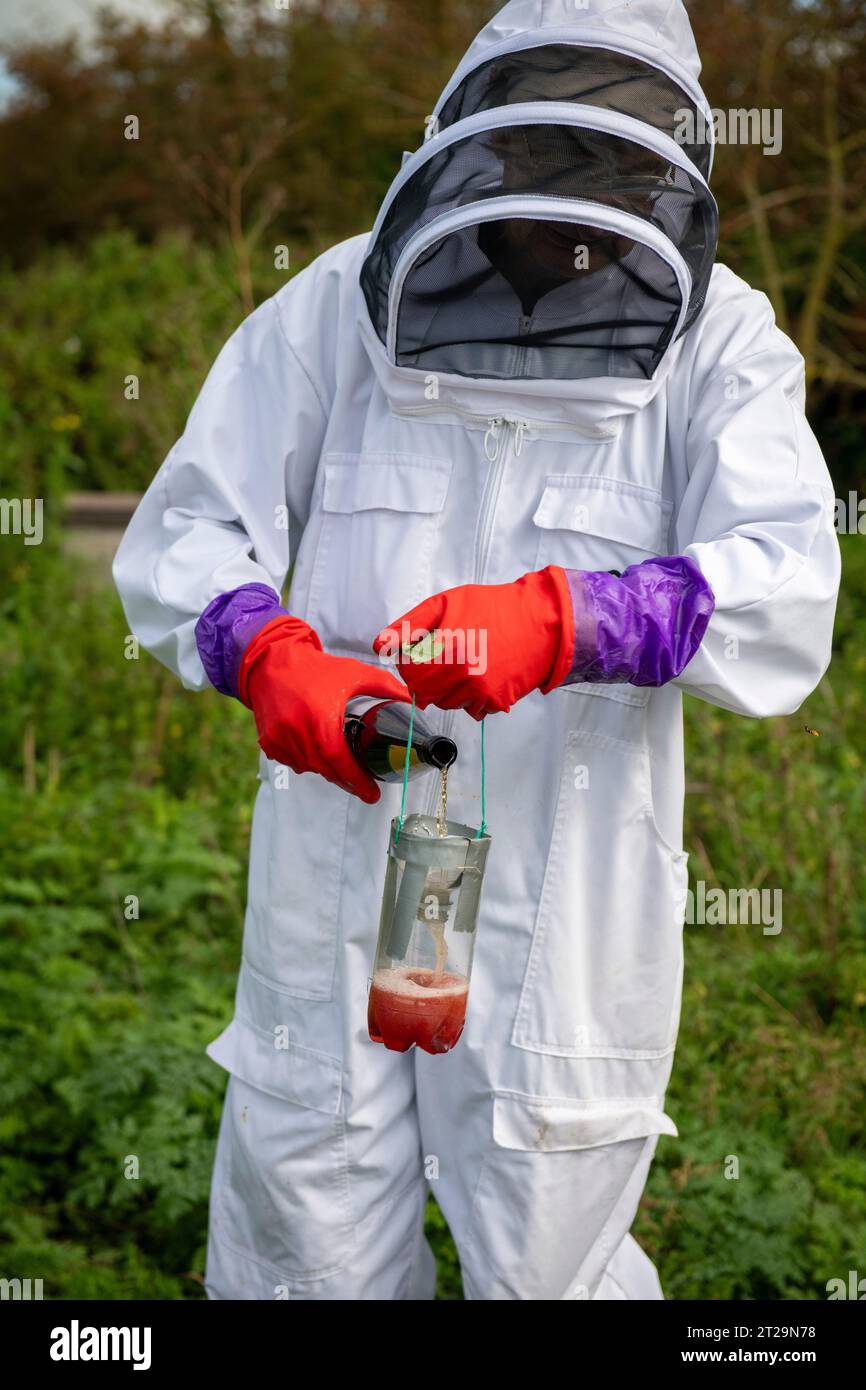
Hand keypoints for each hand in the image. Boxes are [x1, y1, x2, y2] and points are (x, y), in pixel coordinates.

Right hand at [238, 615, 409, 802]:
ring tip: (339, 760)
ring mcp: (280, 740)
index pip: (341, 763)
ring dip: (326, 769)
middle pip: (327, 770)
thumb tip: (414, 703)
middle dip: (346, 780)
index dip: (358, 782)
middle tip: (362, 783)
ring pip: (310, 768)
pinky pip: (293, 762)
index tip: (373, 794)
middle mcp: (298, 733)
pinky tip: (315, 748)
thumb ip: (388, 688)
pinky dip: (307, 761)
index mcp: (321, 720)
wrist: (272, 662)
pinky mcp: (268, 742)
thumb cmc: (317, 668)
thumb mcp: (355, 673)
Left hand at [373, 566, 573, 719]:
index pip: (408, 672)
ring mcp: (479, 692)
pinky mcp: (495, 702)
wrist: (541, 622)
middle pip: (424, 693)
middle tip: (441, 659)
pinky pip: (470, 710)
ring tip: (464, 664)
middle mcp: (461, 675)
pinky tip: (481, 676)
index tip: (420, 651)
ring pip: (445, 703)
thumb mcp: (446, 603)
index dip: (410, 661)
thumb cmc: (493, 607)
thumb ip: (409, 625)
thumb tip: (380, 646)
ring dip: (447, 689)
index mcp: (445, 649)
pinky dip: (470, 698)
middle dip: (426, 678)